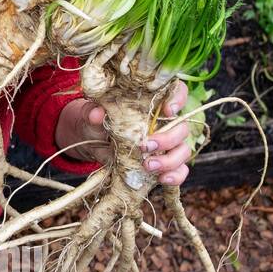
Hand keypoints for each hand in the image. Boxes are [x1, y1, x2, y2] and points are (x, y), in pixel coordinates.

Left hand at [55, 80, 192, 183]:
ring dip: (170, 160)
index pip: (177, 92)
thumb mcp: (90, 115)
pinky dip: (175, 176)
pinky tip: (162, 179)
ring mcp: (166, 145)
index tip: (167, 110)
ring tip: (148, 166)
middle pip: (182, 127)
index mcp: (151, 103)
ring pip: (183, 150)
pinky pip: (179, 170)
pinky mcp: (163, 163)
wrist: (89, 142)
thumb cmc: (94, 121)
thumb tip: (97, 114)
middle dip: (168, 139)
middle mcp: (164, 123)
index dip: (178, 99)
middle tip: (146, 146)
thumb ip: (93, 112)